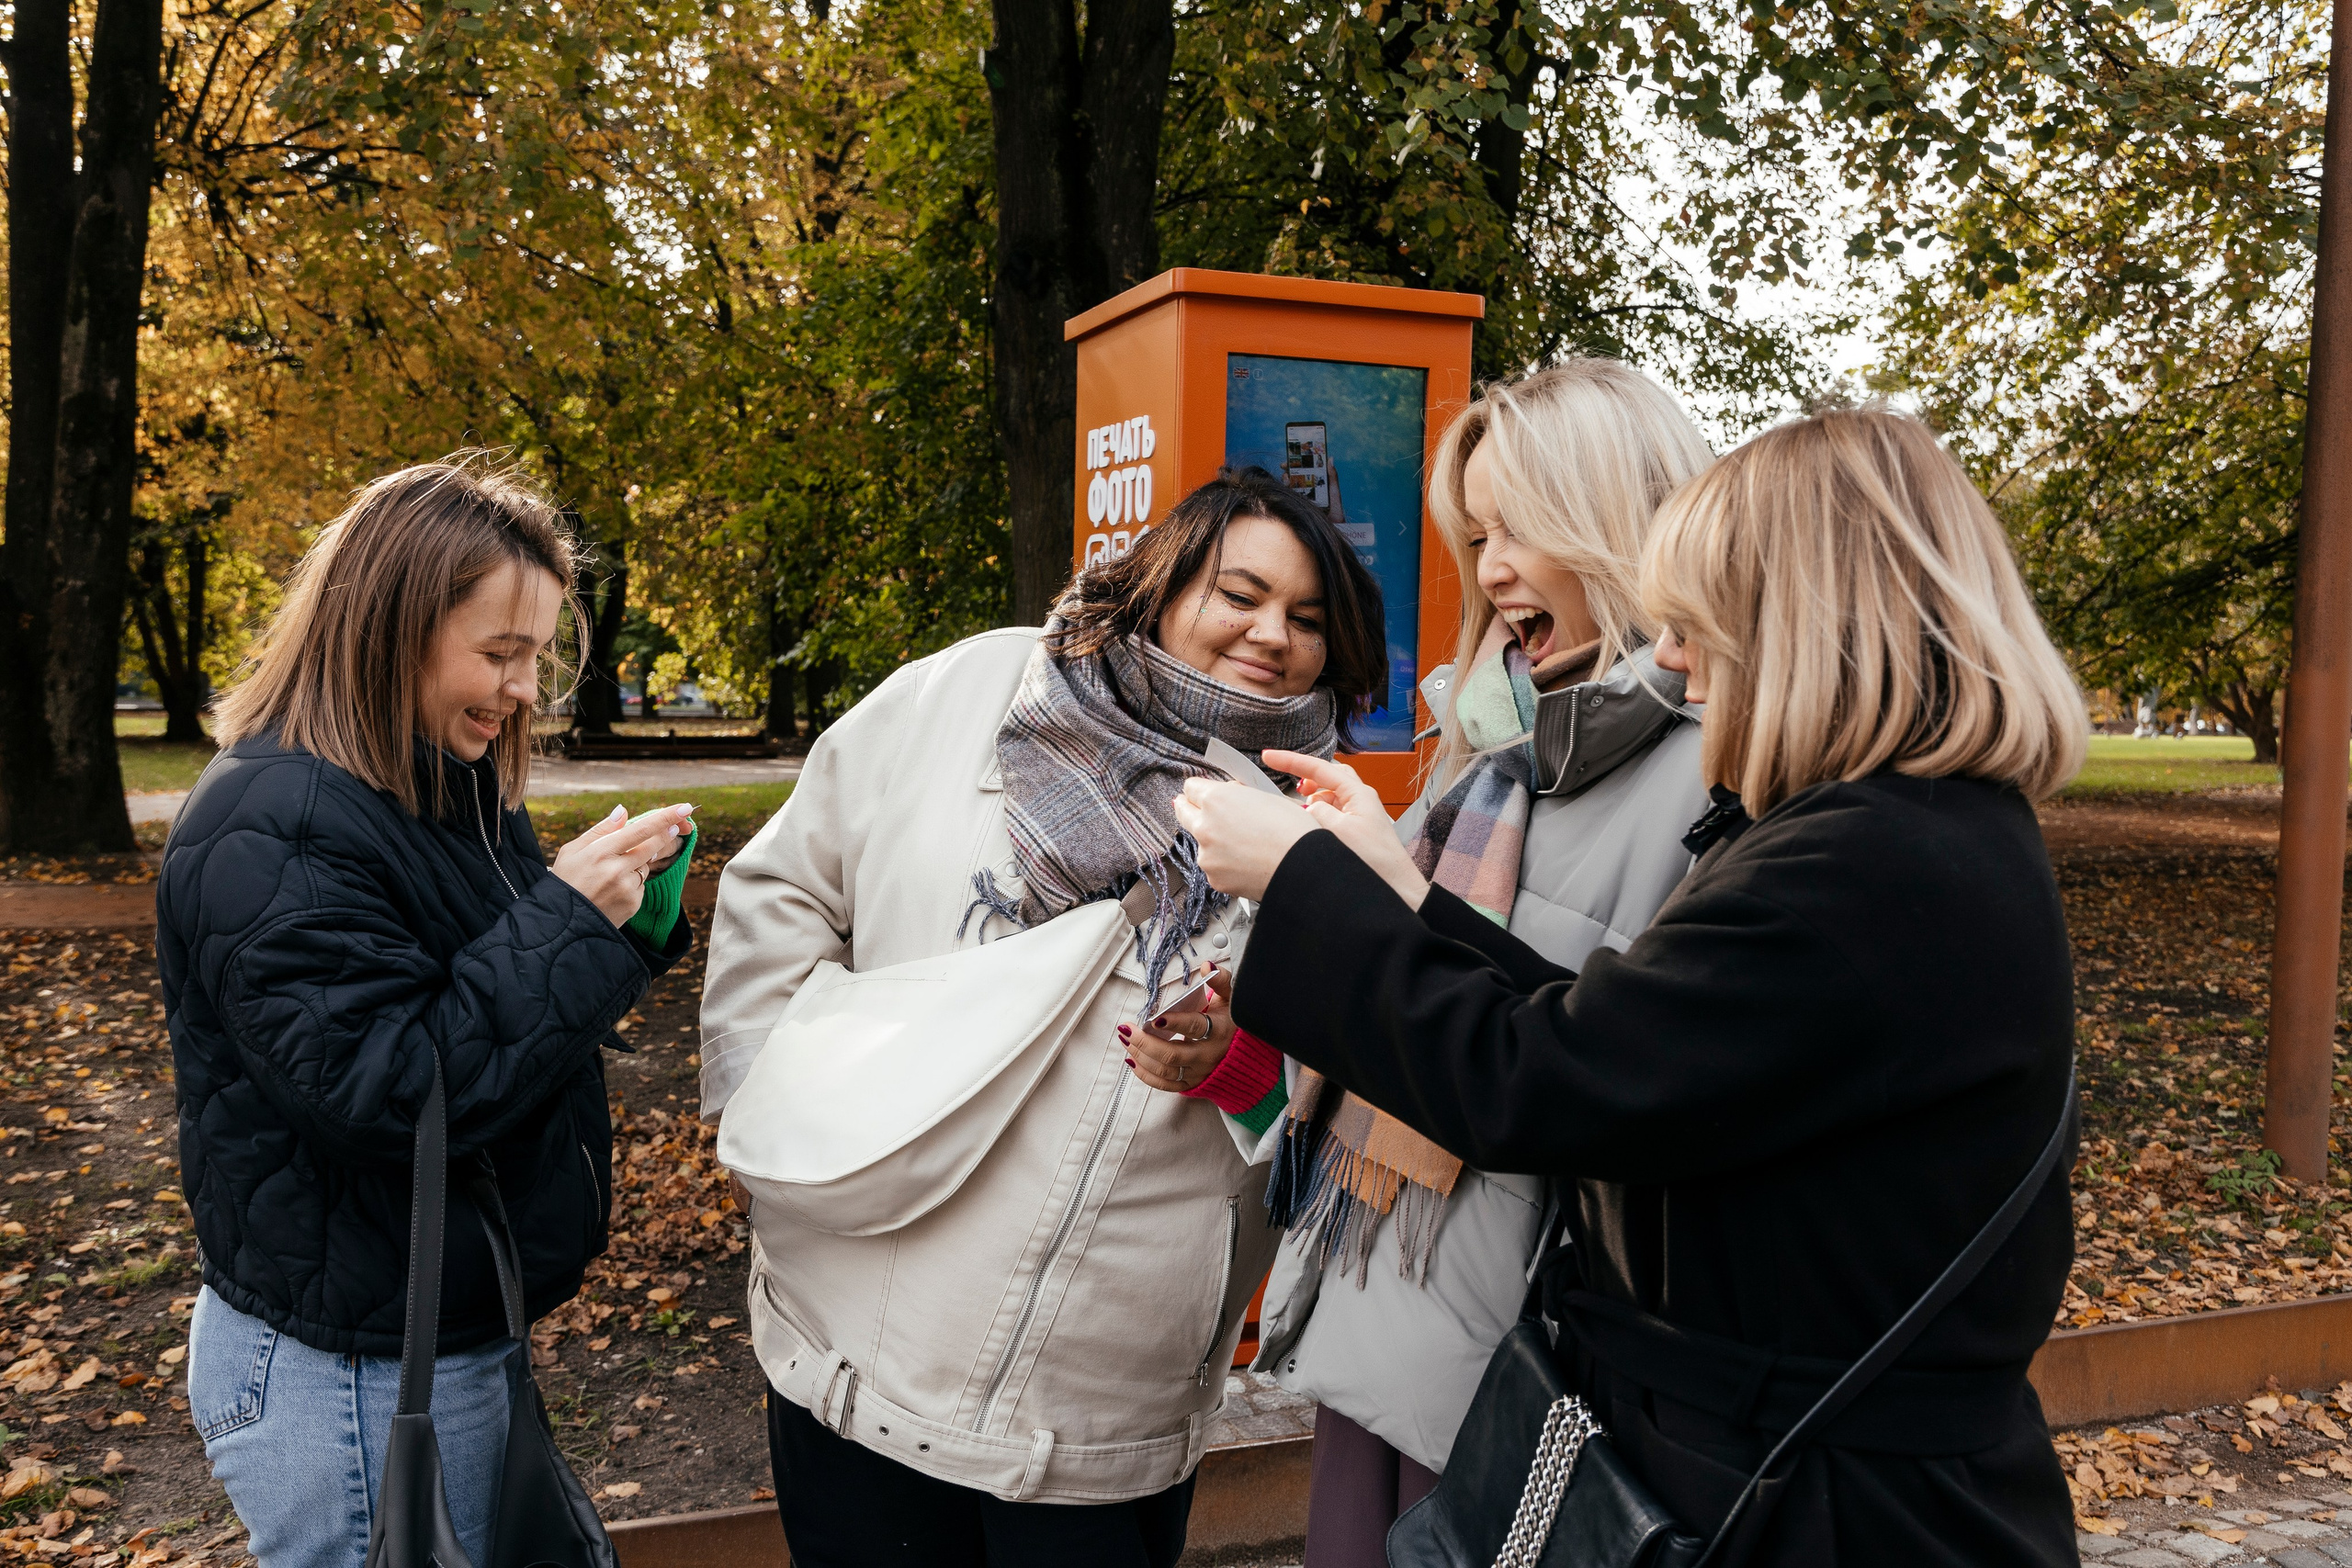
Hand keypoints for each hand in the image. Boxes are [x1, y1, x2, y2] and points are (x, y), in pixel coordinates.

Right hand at [551, 802, 695, 925]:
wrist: (562, 922)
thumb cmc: (566, 880)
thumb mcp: (573, 850)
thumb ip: (601, 830)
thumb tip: (624, 811)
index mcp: (600, 852)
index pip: (640, 829)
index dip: (665, 818)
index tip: (684, 807)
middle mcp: (616, 869)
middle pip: (652, 846)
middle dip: (665, 835)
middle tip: (675, 828)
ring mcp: (626, 888)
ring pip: (646, 866)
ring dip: (639, 863)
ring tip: (612, 873)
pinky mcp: (633, 903)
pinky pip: (641, 886)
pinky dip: (633, 883)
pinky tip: (613, 890)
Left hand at [1122, 965, 1232, 1092]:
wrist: (1246, 1056)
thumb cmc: (1233, 1023)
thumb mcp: (1232, 999)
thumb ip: (1220, 981)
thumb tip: (1208, 966)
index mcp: (1219, 1031)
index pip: (1195, 1027)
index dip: (1175, 1023)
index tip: (1154, 1018)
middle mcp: (1208, 1055)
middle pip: (1172, 1055)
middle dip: (1145, 1042)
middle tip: (1127, 1029)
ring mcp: (1199, 1072)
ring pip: (1165, 1070)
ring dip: (1141, 1056)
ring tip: (1126, 1040)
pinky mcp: (1192, 1083)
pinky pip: (1165, 1085)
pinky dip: (1146, 1075)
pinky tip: (1132, 1060)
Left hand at [1173, 779, 1319, 899]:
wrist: (1304, 867)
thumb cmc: (1293, 830)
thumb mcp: (1266, 796)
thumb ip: (1238, 794)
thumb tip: (1228, 793)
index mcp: (1217, 799)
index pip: (1191, 787)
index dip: (1200, 789)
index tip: (1201, 793)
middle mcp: (1205, 825)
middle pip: (1183, 812)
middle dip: (1191, 809)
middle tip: (1200, 810)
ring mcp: (1207, 855)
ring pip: (1201, 842)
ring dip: (1213, 840)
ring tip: (1242, 844)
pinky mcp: (1214, 878)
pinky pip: (1214, 866)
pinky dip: (1225, 863)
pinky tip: (1246, 861)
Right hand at [1263, 752, 1428, 909]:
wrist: (1397, 889)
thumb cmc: (1376, 862)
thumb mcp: (1339, 831)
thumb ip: (1319, 811)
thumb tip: (1310, 805)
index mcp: (1358, 794)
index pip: (1319, 768)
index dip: (1291, 761)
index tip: (1270, 757)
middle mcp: (1361, 800)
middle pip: (1327, 776)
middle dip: (1305, 776)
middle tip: (1283, 778)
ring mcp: (1359, 814)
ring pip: (1330, 795)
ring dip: (1312, 797)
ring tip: (1298, 809)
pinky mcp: (1357, 830)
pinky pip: (1333, 812)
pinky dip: (1318, 814)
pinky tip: (1311, 826)